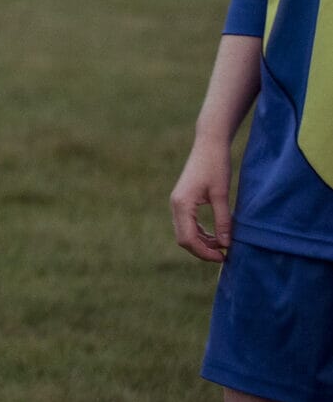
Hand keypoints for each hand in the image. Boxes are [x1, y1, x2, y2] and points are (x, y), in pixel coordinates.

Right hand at [170, 138, 233, 261]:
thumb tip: (226, 245)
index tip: (224, 257)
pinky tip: (215, 234)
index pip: (188, 239)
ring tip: (223, 245)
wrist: (209, 144)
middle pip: (183, 239)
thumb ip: (223, 221)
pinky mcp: (183, 200)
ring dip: (202, 242)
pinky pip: (187, 224)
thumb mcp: (222, 195)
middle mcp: (175, 205)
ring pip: (185, 232)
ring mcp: (177, 203)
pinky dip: (200, 233)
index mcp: (182, 204)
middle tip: (225, 255)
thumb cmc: (216, 166)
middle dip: (202, 250)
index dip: (205, 253)